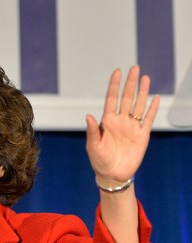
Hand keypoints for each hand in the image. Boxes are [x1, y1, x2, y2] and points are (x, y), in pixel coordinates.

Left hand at [85, 65, 159, 187]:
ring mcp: (132, 127)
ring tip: (145, 77)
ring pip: (138, 105)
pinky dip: (152, 109)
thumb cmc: (99, 160)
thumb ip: (92, 131)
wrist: (112, 174)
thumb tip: (88, 115)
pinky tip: (154, 98)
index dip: (114, 85)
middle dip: (130, 83)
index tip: (118, 71)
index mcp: (107, 122)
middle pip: (127, 98)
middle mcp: (120, 121)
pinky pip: (148, 119)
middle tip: (135, 68)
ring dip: (142, 92)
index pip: (111, 99)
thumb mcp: (93, 146)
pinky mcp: (142, 135)